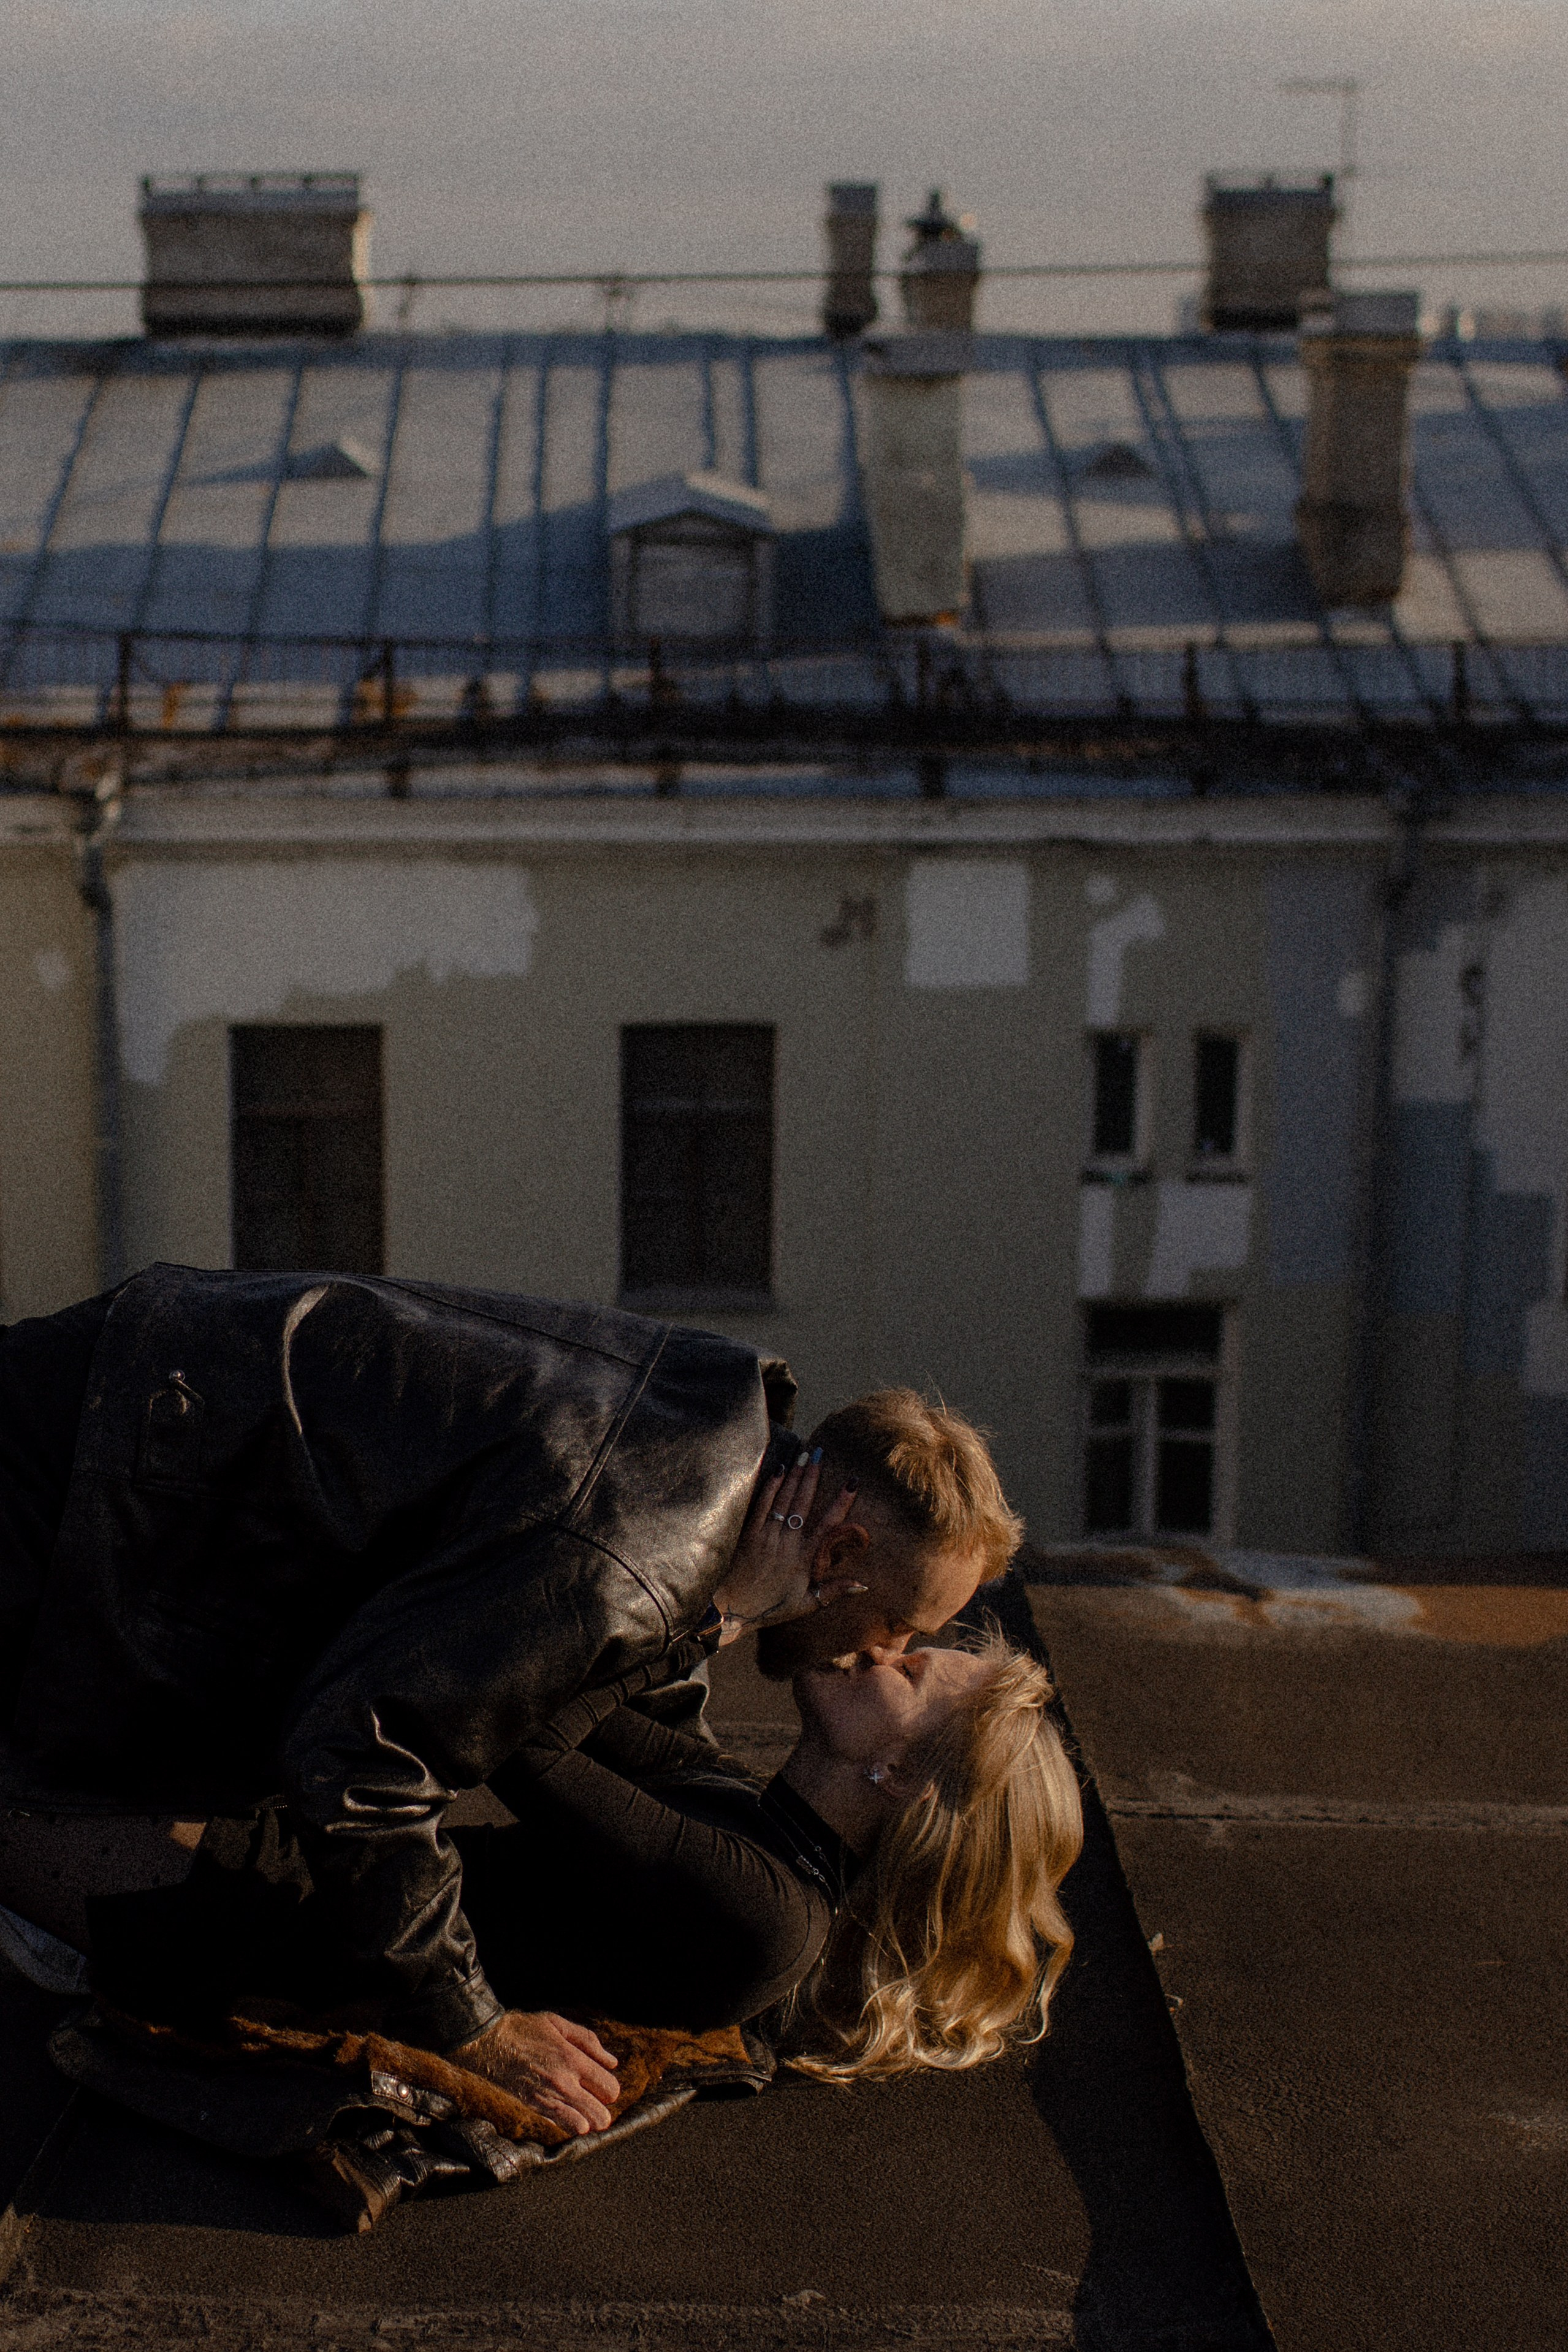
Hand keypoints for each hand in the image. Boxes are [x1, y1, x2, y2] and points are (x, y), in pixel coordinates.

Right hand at [450, 2009, 619, 2135]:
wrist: (487, 2043)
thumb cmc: (524, 2029)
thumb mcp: (558, 2024)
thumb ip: (588, 2041)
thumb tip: (612, 2062)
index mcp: (573, 2059)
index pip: (610, 2089)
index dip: (609, 2089)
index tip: (601, 2085)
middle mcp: (563, 2084)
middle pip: (600, 2116)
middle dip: (602, 2111)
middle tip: (593, 2102)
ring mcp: (547, 2100)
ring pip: (582, 2127)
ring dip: (586, 2122)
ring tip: (581, 2112)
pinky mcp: (533, 2109)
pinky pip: (559, 2127)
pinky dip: (566, 2124)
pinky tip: (563, 2113)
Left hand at [712, 1448, 864, 1638]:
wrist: (730, 1610)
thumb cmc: (769, 1608)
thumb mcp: (806, 1605)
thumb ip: (834, 1591)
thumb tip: (864, 1585)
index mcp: (804, 1559)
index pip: (828, 1525)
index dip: (841, 1502)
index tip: (852, 1482)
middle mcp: (787, 1543)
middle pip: (804, 1503)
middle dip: (813, 1476)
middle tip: (820, 1453)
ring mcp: (766, 1536)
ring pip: (784, 1500)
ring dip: (795, 1476)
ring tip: (804, 1454)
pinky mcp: (748, 1534)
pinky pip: (762, 1505)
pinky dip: (770, 1487)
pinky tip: (778, 1470)